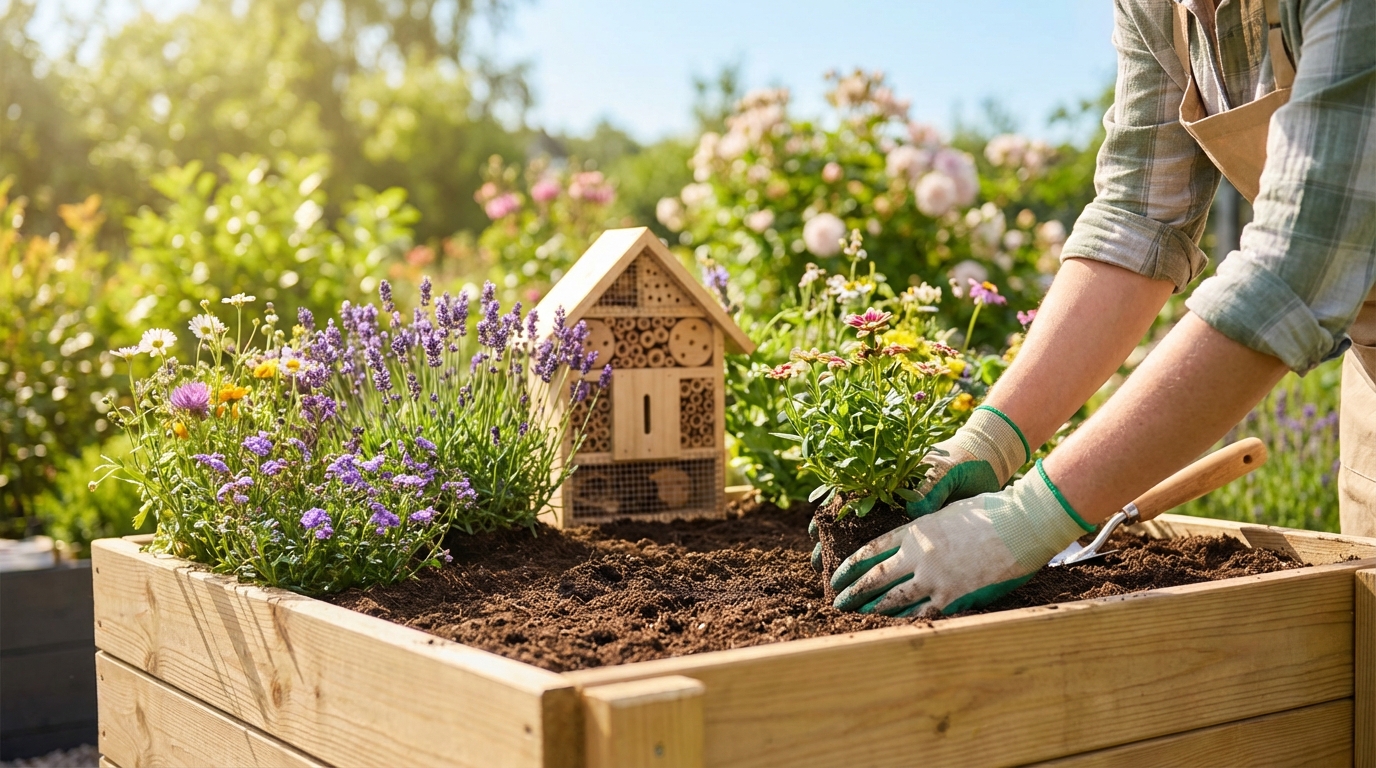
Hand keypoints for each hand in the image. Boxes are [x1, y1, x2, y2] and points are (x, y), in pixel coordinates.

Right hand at [810, 405, 1029, 571]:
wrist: (986, 464)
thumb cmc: (959, 462)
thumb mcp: (944, 469)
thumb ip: (930, 485)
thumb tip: (916, 510)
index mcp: (889, 484)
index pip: (850, 500)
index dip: (829, 516)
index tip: (815, 533)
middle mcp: (891, 503)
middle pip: (853, 525)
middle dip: (833, 545)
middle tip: (819, 566)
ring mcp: (905, 519)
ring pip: (870, 543)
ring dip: (853, 560)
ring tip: (837, 581)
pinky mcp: (922, 534)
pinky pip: (897, 553)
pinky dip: (882, 567)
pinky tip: (873, 583)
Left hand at [829, 460, 1092, 615]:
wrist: (1022, 523)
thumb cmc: (990, 511)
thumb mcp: (947, 511)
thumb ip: (925, 526)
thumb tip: (910, 537)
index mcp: (915, 530)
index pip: (871, 550)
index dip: (851, 565)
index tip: (838, 574)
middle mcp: (919, 555)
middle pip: (876, 577)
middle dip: (854, 591)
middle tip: (837, 602)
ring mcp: (935, 577)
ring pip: (894, 599)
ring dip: (873, 610)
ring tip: (858, 618)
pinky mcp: (955, 596)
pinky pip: (923, 613)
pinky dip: (905, 621)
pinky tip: (892, 629)